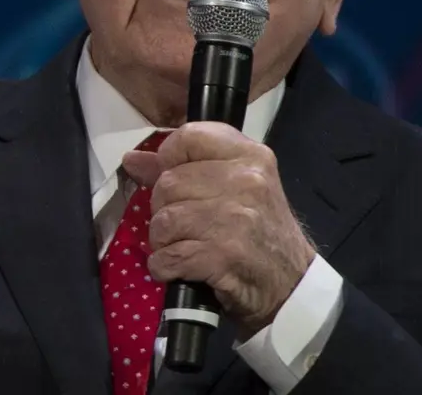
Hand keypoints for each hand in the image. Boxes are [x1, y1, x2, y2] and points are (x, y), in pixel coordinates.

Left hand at [122, 122, 315, 337]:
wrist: (290, 284)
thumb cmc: (260, 232)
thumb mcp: (236, 188)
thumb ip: (186, 168)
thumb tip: (132, 159)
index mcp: (251, 156)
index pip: (189, 136)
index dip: (169, 158)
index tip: (175, 180)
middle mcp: (246, 181)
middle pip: (168, 182)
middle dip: (164, 209)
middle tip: (185, 225)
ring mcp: (234, 219)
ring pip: (163, 220)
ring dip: (163, 241)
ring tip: (184, 247)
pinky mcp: (221, 256)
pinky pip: (166, 257)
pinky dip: (165, 267)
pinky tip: (182, 268)